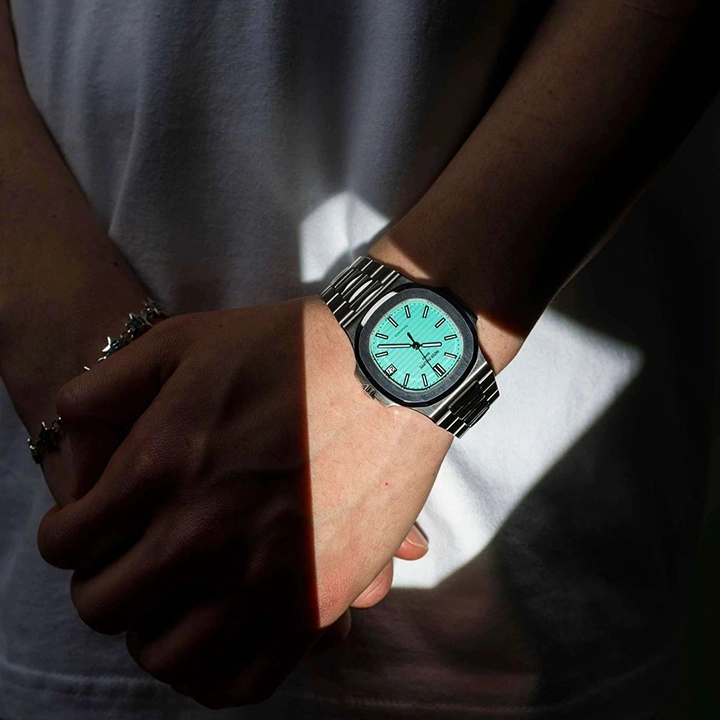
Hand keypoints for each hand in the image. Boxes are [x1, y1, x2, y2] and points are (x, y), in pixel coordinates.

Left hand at [37, 296, 450, 707]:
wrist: (392, 365)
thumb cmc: (286, 346)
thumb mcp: (181, 339)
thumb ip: (104, 387)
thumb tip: (70, 444)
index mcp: (160, 467)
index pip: (68, 546)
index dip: (69, 535)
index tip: (89, 526)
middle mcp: (203, 532)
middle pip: (106, 608)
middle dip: (104, 584)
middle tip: (130, 561)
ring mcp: (263, 574)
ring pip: (167, 657)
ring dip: (155, 633)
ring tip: (173, 602)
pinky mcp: (317, 599)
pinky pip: (244, 679)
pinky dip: (216, 674)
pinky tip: (220, 636)